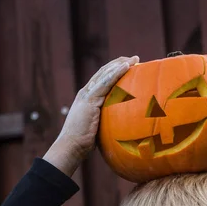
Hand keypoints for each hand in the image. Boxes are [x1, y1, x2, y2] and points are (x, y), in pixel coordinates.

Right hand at [43, 56, 138, 175]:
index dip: (115, 71)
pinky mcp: (90, 100)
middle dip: (119, 64)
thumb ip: (106, 122)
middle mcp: (86, 93)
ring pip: (105, 74)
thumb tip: (120, 127)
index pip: (102, 80)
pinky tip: (126, 67)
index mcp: (87, 98)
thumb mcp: (98, 128)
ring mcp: (87, 95)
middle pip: (104, 72)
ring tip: (134, 59)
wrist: (71, 146)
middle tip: (135, 59)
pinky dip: (116, 73)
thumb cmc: (84, 143)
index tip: (129, 67)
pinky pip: (105, 82)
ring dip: (120, 64)